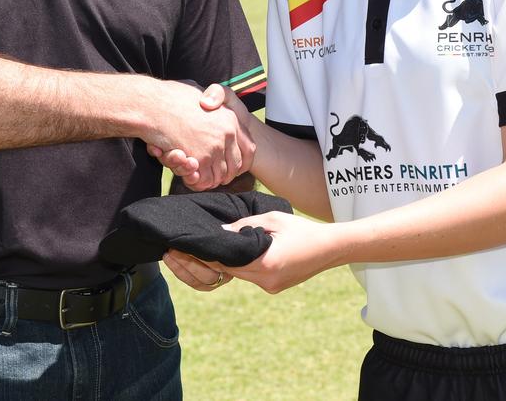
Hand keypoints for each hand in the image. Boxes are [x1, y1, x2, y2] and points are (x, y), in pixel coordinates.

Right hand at [144, 81, 255, 190]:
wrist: (152, 103)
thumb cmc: (171, 97)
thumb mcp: (201, 94)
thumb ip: (212, 105)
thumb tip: (213, 110)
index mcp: (231, 118)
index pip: (249, 149)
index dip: (241, 162)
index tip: (233, 168)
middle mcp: (228, 133)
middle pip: (236, 166)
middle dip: (223, 174)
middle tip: (209, 173)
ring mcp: (215, 146)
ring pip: (219, 176)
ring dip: (207, 178)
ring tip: (194, 171)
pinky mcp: (201, 158)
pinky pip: (203, 180)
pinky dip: (195, 182)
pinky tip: (187, 173)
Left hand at [164, 211, 335, 293]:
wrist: (330, 248)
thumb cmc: (302, 228)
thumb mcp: (271, 220)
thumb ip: (243, 226)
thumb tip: (217, 231)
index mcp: (264, 263)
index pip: (223, 261)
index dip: (200, 254)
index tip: (180, 246)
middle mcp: (265, 280)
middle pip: (224, 272)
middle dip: (200, 263)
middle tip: (175, 252)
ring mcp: (269, 286)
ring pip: (233, 275)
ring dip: (214, 265)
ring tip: (189, 254)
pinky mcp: (272, 285)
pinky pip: (246, 276)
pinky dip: (232, 266)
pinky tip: (219, 255)